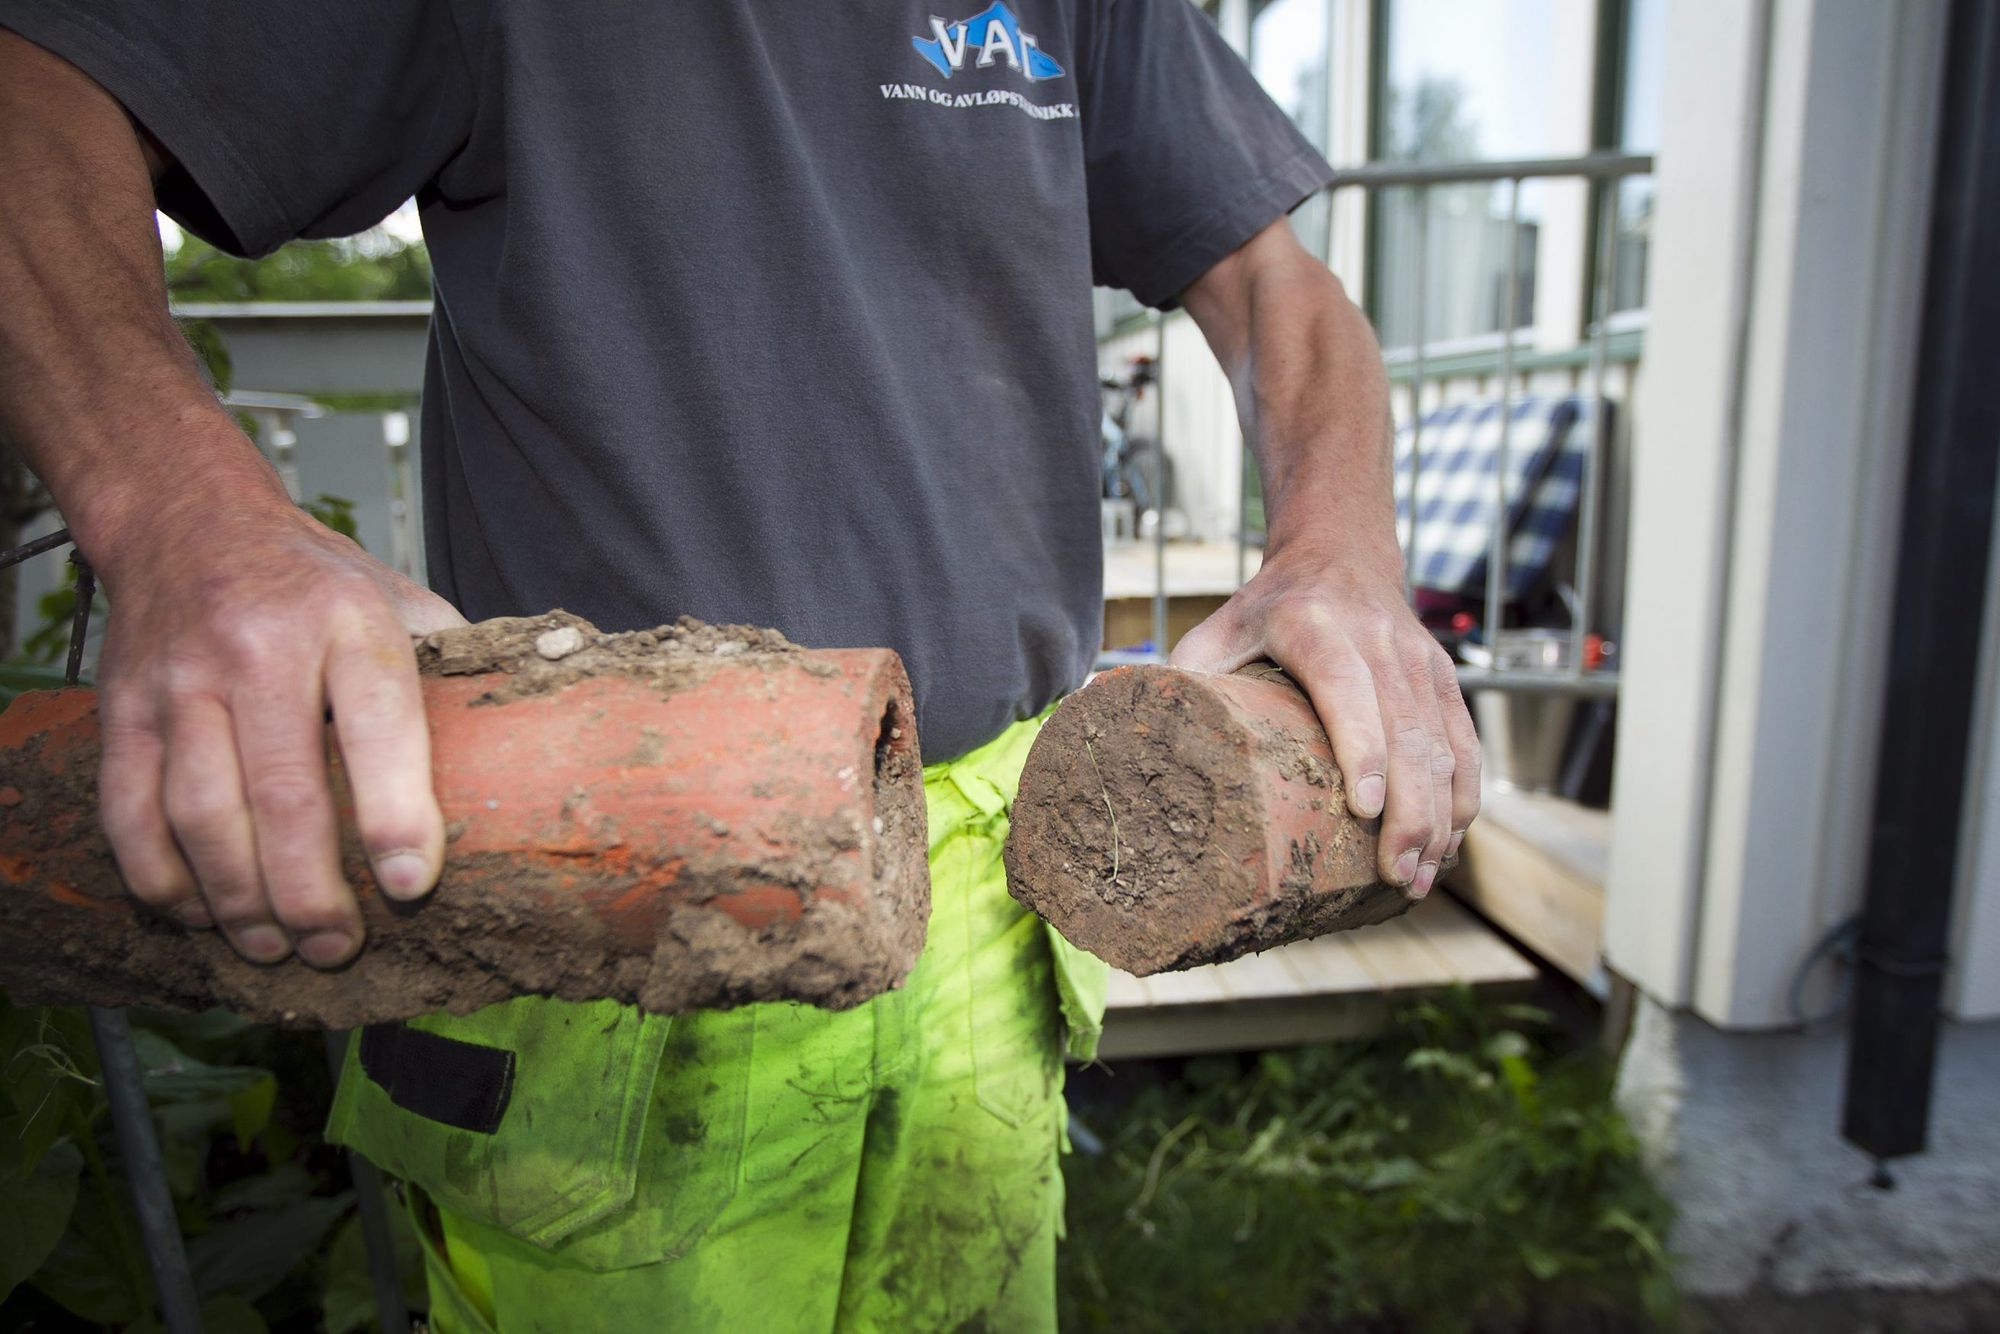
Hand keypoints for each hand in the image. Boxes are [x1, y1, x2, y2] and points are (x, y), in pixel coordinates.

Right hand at [91, 489, 465, 966]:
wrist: (187, 520)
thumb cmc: (314, 583)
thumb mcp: (398, 599)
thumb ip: (451, 666)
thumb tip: (530, 738)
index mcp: (348, 623)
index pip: (378, 725)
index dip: (396, 814)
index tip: (412, 884)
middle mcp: (259, 649)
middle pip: (283, 791)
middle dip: (309, 891)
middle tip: (335, 947)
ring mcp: (180, 680)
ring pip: (201, 813)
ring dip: (238, 899)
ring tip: (274, 947)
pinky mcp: (121, 708)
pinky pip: (128, 810)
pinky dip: (160, 877)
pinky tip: (198, 913)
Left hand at [1170, 541, 1479, 896]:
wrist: (1341, 552)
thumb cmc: (1267, 607)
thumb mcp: (1218, 627)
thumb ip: (1176, 674)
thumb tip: (1094, 707)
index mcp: (1315, 626)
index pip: (1347, 687)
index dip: (1360, 746)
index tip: (1363, 808)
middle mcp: (1378, 640)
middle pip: (1406, 731)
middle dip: (1409, 810)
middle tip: (1396, 875)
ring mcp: (1419, 660)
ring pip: (1442, 744)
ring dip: (1439, 816)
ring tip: (1418, 878)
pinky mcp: (1444, 678)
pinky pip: (1464, 742)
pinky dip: (1463, 797)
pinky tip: (1449, 845)